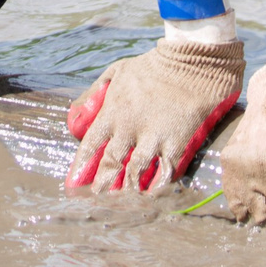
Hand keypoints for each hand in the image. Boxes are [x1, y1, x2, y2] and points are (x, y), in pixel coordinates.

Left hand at [65, 37, 243, 192]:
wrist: (191, 62)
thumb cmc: (151, 66)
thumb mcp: (115, 73)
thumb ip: (93, 94)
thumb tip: (74, 116)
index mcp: (112, 111)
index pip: (90, 146)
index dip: (81, 168)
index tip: (74, 185)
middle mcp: (129, 128)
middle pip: (111, 165)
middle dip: (101, 186)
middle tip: (94, 200)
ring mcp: (153, 137)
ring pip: (135, 173)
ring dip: (126, 191)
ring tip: (119, 204)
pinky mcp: (177, 143)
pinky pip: (164, 173)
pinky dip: (156, 187)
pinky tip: (150, 195)